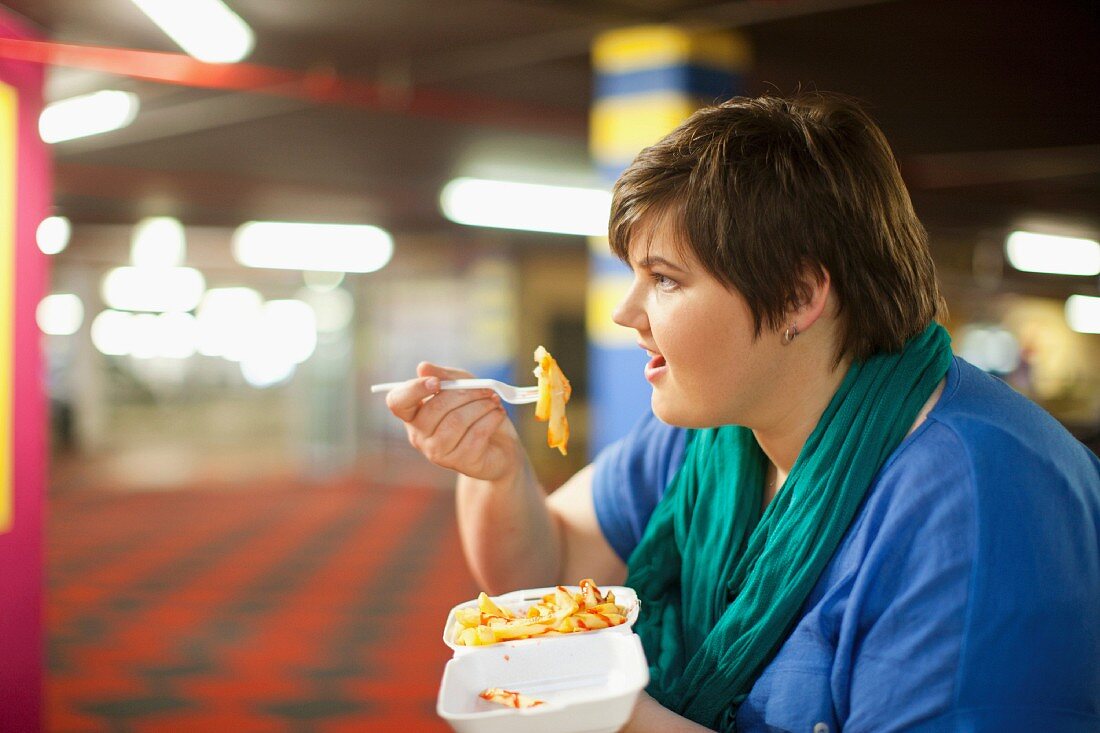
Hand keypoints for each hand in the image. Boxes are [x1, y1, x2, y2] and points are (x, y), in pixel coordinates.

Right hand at [385, 361, 520, 480]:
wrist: (499, 444)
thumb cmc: (474, 410)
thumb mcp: (462, 386)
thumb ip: (445, 376)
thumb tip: (423, 367)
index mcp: (414, 414)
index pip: (397, 402)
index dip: (414, 389)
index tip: (436, 382)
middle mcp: (419, 436)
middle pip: (434, 408)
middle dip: (465, 393)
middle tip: (486, 389)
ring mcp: (437, 453)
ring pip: (457, 421)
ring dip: (481, 405)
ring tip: (494, 401)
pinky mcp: (460, 462)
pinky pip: (475, 434)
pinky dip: (491, 419)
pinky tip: (498, 414)